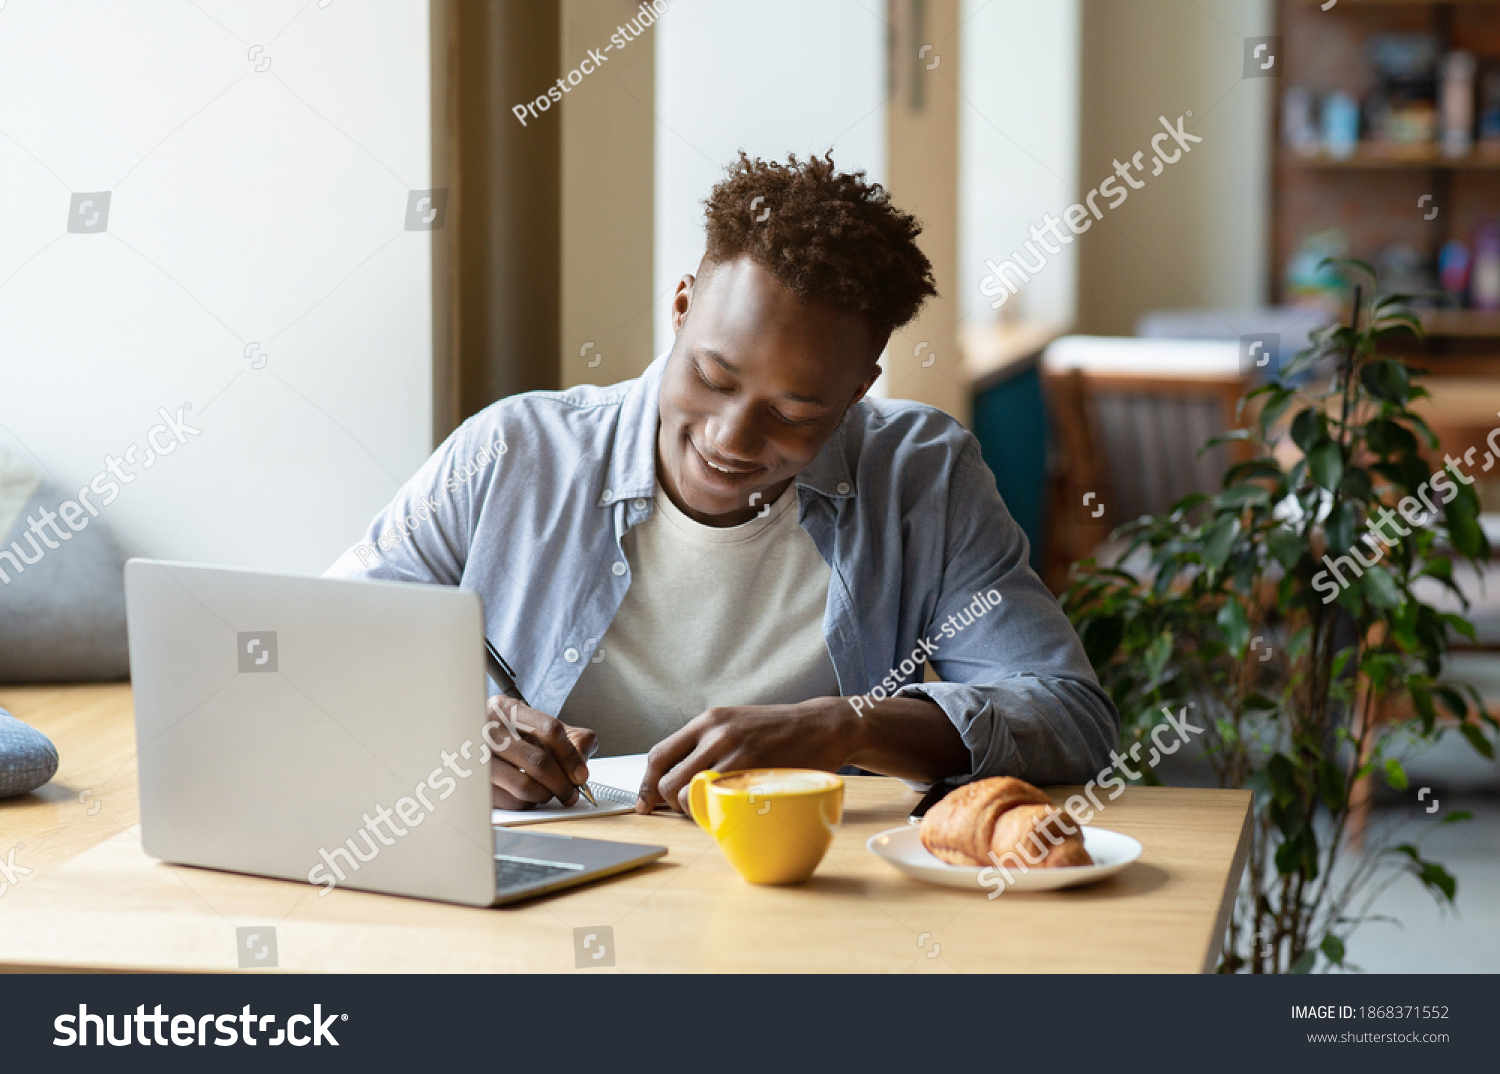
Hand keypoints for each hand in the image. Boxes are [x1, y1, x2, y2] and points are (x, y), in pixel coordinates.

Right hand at [485, 695, 596, 809]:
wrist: (470, 741)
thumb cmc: (510, 735)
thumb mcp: (539, 726)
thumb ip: (572, 738)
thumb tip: (582, 764)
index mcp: (507, 709)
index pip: (550, 730)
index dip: (570, 756)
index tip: (581, 775)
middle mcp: (488, 730)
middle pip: (539, 761)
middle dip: (562, 783)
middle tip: (571, 793)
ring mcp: (477, 758)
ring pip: (524, 785)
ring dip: (545, 794)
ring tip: (549, 792)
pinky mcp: (474, 783)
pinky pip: (510, 801)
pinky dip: (527, 803)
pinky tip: (529, 795)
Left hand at [635, 698, 859, 813]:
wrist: (821, 726)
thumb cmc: (777, 730)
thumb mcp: (734, 723)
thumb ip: (705, 744)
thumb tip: (674, 775)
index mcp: (708, 721)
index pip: (659, 755)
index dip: (646, 785)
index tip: (644, 804)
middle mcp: (716, 734)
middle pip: (669, 781)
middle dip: (671, 803)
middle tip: (686, 809)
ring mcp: (735, 754)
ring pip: (692, 796)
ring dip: (695, 811)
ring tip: (712, 809)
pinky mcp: (755, 773)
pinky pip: (721, 802)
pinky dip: (719, 812)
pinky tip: (731, 810)